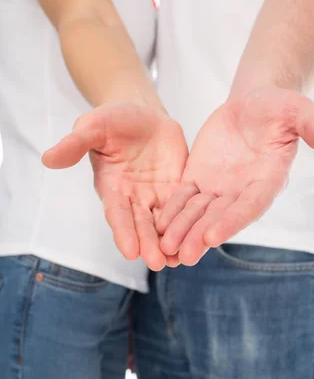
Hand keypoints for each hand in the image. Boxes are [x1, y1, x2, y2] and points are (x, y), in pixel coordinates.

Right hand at [42, 102, 187, 270]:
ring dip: (172, 241)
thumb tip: (48, 158)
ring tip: (181, 260)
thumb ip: (75, 143)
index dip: (123, 231)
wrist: (142, 114)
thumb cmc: (113, 120)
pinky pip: (186, 207)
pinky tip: (201, 239)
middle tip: (159, 263)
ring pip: (165, 223)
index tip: (130, 251)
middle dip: (150, 244)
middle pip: (143, 225)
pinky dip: (191, 223)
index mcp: (113, 187)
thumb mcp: (93, 126)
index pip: (117, 213)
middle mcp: (135, 197)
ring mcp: (158, 195)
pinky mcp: (179, 187)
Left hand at [157, 88, 313, 265]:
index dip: (232, 220)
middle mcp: (243, 190)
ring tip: (164, 247)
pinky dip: (172, 211)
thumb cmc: (279, 106)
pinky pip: (184, 198)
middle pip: (221, 217)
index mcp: (268, 179)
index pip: (250, 205)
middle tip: (184, 256)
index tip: (213, 236)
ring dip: (183, 230)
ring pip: (199, 212)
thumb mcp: (298, 110)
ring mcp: (220, 187)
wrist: (253, 104)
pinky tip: (157, 225)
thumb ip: (313, 127)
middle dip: (202, 235)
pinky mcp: (200, 179)